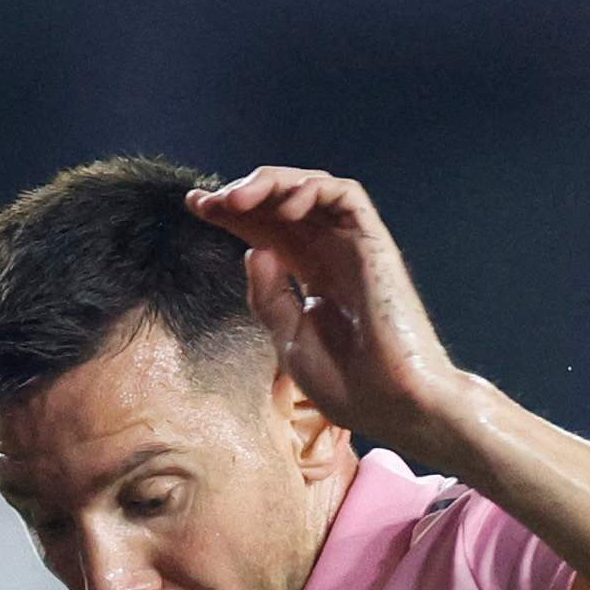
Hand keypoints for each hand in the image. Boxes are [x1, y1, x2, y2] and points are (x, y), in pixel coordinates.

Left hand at [189, 166, 468, 461]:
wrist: (394, 404)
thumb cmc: (350, 385)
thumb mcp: (289, 339)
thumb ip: (268, 295)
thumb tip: (253, 248)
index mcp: (313, 276)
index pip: (267, 230)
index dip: (231, 214)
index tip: (195, 205)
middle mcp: (332, 253)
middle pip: (283, 204)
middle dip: (241, 194)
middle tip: (208, 202)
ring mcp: (354, 246)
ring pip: (312, 188)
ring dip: (272, 184)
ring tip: (236, 200)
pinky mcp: (375, 244)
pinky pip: (346, 195)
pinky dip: (312, 190)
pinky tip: (284, 208)